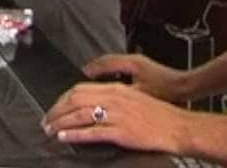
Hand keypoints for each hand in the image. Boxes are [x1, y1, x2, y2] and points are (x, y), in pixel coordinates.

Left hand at [43, 82, 197, 154]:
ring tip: (50, 129)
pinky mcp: (122, 132)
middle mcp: (114, 99)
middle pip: (75, 100)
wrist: (179, 127)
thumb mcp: (135, 97)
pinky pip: (93, 132)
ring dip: (61, 122)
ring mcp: (117, 116)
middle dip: (56, 110)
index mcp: (116, 89)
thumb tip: (94, 102)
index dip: (63, 98)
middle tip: (46, 120)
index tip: (54, 107)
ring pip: (80, 115)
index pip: (80, 89)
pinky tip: (65, 137)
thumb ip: (114, 96)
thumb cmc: (160, 114)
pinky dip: (75, 134)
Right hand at [83, 53, 189, 103]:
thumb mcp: (141, 95)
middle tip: (80, 82)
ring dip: (99, 72)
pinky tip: (108, 86)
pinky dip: (109, 75)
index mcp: (130, 63)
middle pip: (104, 61)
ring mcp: (136, 63)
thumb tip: (104, 99)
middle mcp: (132, 59)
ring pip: (111, 64)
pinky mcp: (140, 69)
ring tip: (90, 83)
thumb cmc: (168, 90)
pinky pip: (118, 69)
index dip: (89, 72)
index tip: (79, 81)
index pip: (102, 63)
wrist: (187, 87)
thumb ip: (121, 96)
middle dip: (91, 71)